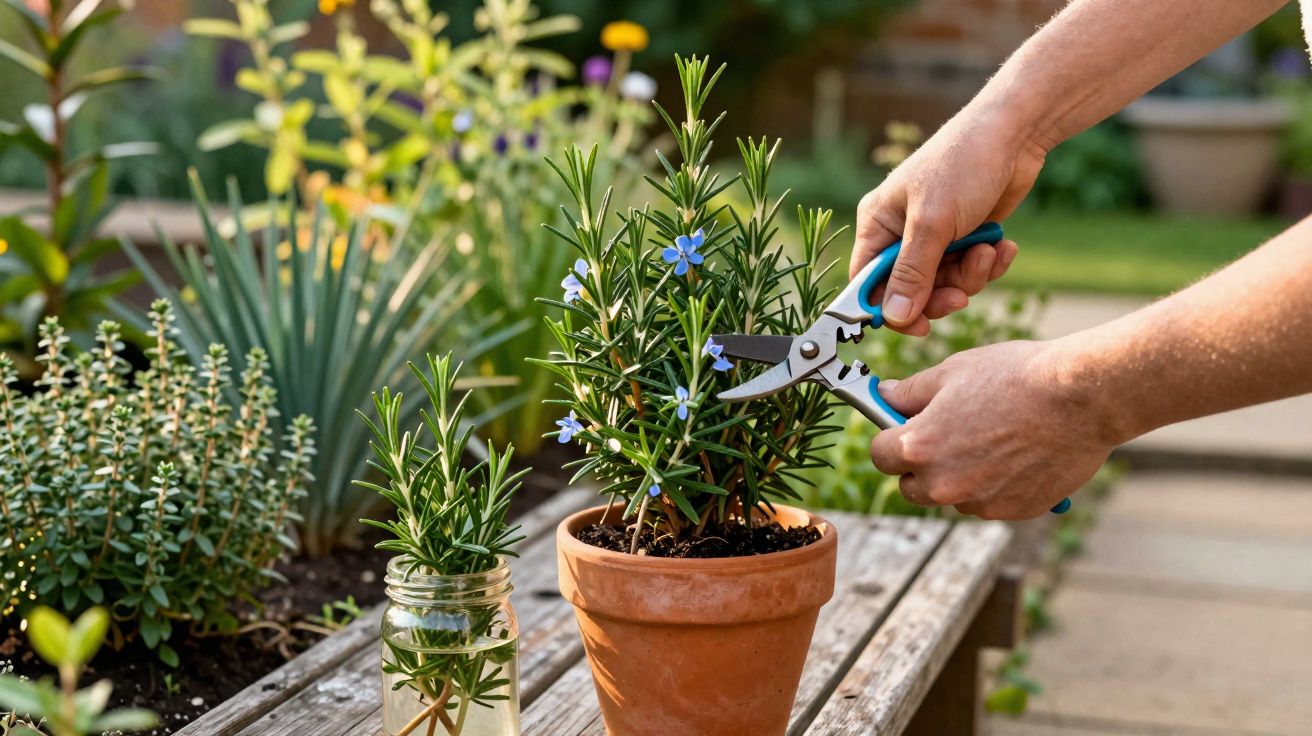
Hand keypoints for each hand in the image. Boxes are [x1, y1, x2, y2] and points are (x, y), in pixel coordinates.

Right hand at [852, 109, 1049, 335]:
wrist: (1015, 133)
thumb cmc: (962, 164)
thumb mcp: (933, 223)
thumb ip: (912, 273)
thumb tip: (892, 317)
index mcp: (878, 225)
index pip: (868, 283)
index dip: (888, 309)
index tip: (918, 326)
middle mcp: (901, 233)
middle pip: (909, 291)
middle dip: (939, 294)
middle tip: (961, 295)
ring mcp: (934, 236)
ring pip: (943, 283)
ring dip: (970, 275)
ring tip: (987, 251)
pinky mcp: (964, 237)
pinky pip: (969, 269)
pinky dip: (987, 263)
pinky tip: (1003, 246)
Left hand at [868, 340, 1115, 519]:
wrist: (1081, 397)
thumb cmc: (1016, 376)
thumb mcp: (952, 371)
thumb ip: (909, 392)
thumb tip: (884, 395)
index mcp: (919, 446)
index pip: (879, 456)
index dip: (889, 439)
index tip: (902, 428)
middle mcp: (943, 483)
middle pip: (910, 486)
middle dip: (919, 465)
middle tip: (946, 436)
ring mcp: (979, 502)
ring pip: (951, 496)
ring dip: (958, 477)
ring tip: (991, 439)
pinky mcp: (1013, 512)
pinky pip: (988, 502)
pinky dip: (994, 486)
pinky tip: (1016, 454)